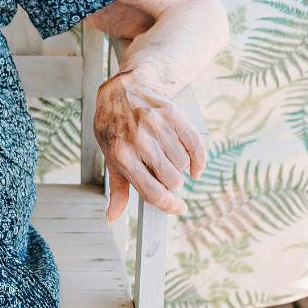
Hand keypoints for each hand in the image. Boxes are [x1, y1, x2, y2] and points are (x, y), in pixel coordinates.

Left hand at [94, 69, 206, 222]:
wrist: (124, 89)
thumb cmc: (114, 127)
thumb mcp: (109, 155)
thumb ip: (117, 187)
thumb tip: (112, 217)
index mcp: (121, 155)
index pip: (152, 191)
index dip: (169, 205)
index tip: (178, 208)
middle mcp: (140, 142)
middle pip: (171, 180)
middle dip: (171, 184)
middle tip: (163, 175)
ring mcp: (158, 127)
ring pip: (183, 165)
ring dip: (180, 168)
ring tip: (167, 159)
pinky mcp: (174, 116)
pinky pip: (196, 147)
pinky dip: (198, 160)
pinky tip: (193, 165)